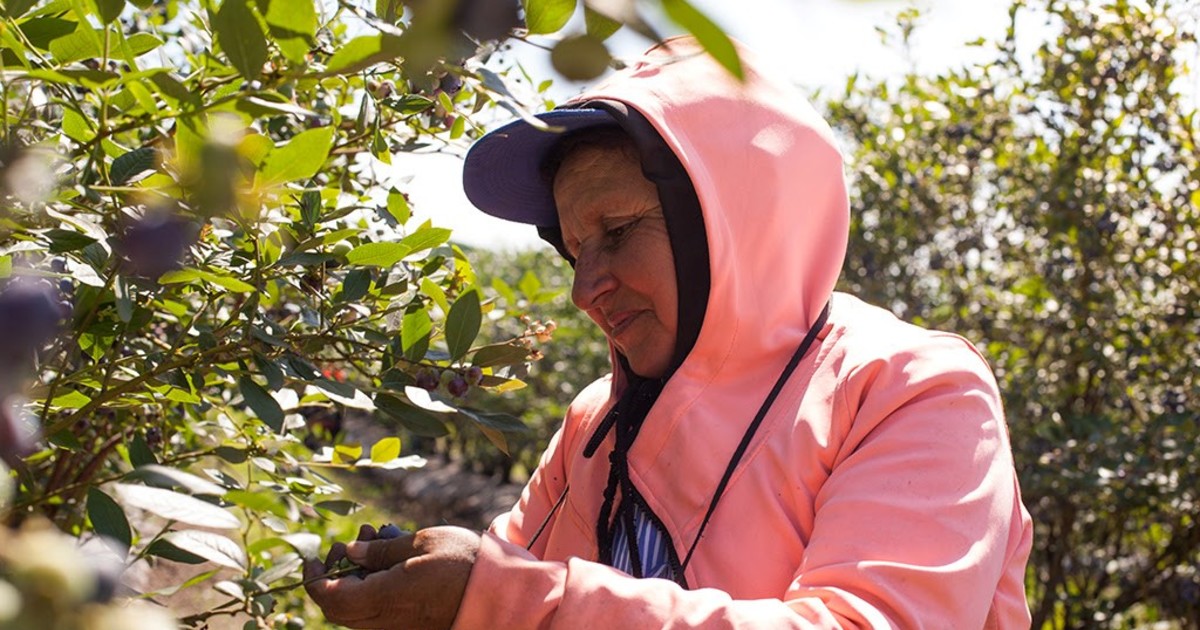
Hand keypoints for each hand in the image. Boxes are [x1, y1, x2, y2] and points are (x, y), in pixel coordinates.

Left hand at [304, 525, 480, 629]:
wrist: (500, 592)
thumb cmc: (465, 562)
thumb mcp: (421, 542)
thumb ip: (381, 551)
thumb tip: (350, 553)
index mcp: (386, 597)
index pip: (330, 598)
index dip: (313, 579)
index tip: (312, 557)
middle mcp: (387, 619)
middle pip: (339, 609)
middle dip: (335, 574)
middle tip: (351, 543)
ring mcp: (398, 627)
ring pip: (357, 611)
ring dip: (356, 578)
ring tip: (379, 540)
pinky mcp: (410, 626)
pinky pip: (378, 612)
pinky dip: (373, 587)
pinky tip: (393, 558)